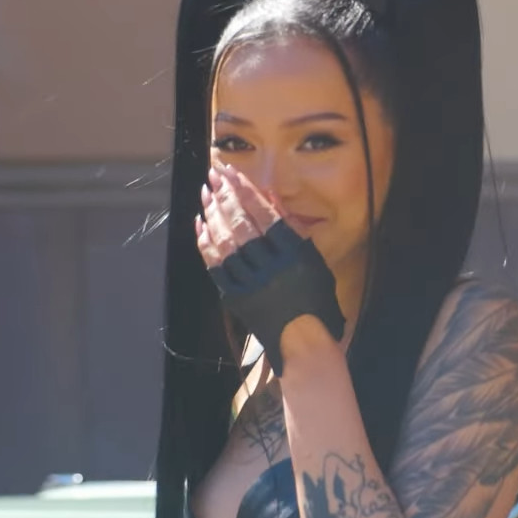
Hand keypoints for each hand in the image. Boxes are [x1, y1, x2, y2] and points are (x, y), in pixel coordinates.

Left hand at [195, 164, 345, 371]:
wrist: (304, 343)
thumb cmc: (316, 302)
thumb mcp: (315, 262)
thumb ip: (295, 229)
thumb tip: (272, 198)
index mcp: (294, 255)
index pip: (265, 214)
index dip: (246, 191)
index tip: (233, 173)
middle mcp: (270, 267)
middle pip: (242, 224)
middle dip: (225, 196)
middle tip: (213, 176)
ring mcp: (250, 283)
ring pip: (226, 242)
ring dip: (213, 215)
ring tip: (206, 193)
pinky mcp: (235, 297)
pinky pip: (216, 267)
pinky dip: (207, 244)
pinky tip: (201, 225)